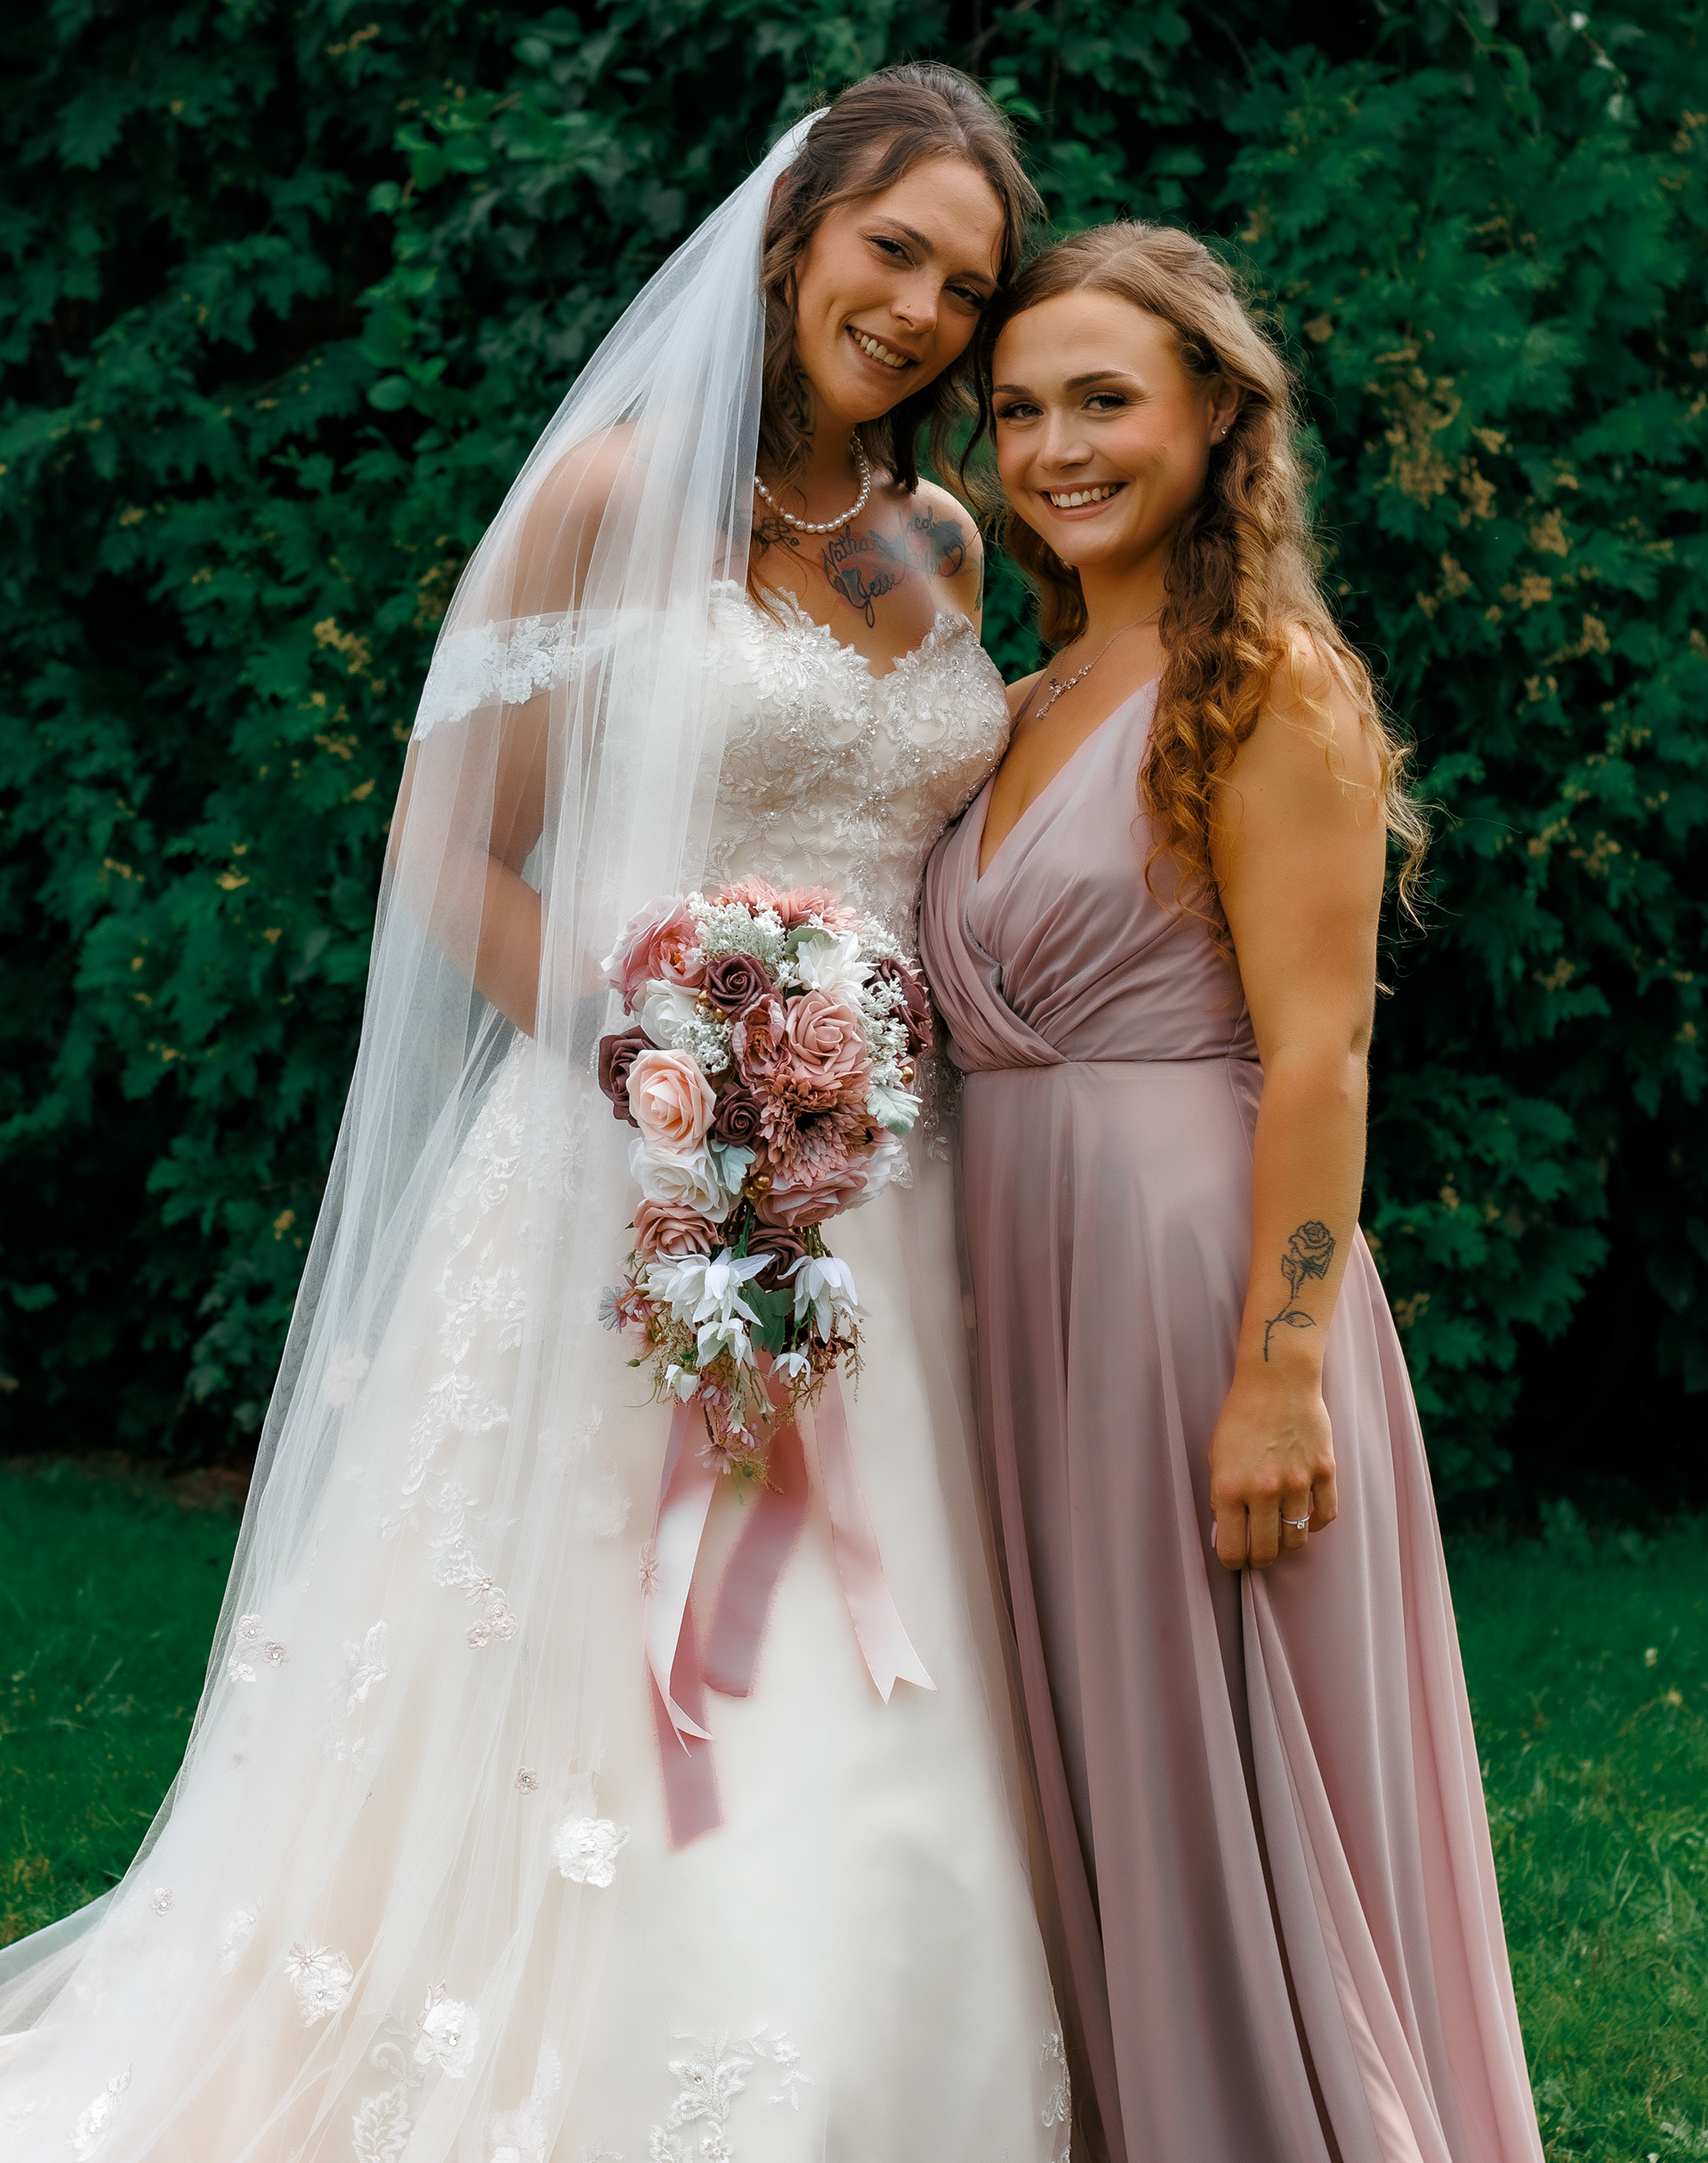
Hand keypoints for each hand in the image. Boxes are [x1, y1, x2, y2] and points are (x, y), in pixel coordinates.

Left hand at [1208, 1353, 1338, 1571]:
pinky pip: (1325, 1516)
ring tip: (1281, 1535)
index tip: (1236, 1558)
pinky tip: (1305, 1517)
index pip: (1232, 1549)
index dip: (1233, 1561)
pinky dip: (1315, 1524)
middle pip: (1267, 1551)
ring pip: (1297, 1538)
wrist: (1277, 1380)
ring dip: (1287, 1543)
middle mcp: (1263, 1490)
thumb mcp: (1217, 1456)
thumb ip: (1220, 1497)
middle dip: (1260, 1559)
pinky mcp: (1324, 1471)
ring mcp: (1297, 1482)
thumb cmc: (1241, 1416)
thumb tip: (1226, 1534)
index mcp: (1229, 1487)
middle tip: (1259, 1553)